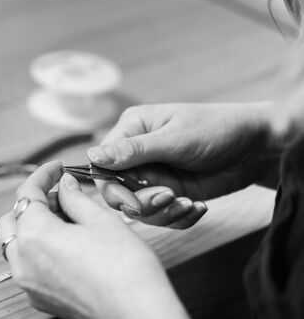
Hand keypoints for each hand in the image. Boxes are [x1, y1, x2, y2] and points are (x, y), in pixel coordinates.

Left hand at [0, 162, 187, 318]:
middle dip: (37, 200)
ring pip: (18, 241)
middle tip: (65, 193)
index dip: (42, 175)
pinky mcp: (41, 295)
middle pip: (15, 218)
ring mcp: (30, 283)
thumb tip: (65, 183)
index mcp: (35, 237)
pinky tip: (68, 239)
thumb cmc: (124, 264)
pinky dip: (40, 243)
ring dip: (36, 222)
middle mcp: (23, 262)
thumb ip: (75, 197)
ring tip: (69, 215)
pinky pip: (28, 262)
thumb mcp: (100, 219)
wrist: (138, 310)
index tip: (57, 167)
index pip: (28, 194)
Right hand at [88, 103, 280, 226]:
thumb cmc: (216, 129)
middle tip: (169, 198)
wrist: (255, 147)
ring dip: (163, 212)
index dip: (112, 187)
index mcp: (133, 130)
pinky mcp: (171, 192)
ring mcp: (155, 175)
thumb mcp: (175, 138)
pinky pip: (162, 215)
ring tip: (189, 204)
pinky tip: (198, 208)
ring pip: (140, 208)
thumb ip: (133, 150)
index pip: (103, 164)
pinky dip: (178, 217)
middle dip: (142, 202)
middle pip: (118, 191)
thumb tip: (92, 155)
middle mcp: (138, 154)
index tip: (132, 201)